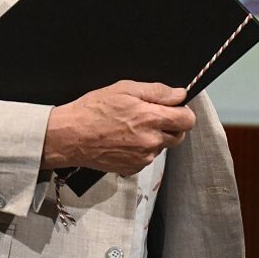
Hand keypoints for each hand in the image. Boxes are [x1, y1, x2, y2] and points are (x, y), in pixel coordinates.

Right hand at [42, 80, 195, 176]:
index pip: (188, 120)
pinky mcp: (132, 168)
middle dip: (170, 126)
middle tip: (150, 117)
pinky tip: (123, 141)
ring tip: (130, 128)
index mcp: (151, 119)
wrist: (70, 136)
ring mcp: (142, 158)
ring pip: (161, 147)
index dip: (183, 112)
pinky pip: (146, 158)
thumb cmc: (93, 109)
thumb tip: (180, 94)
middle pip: (178, 136)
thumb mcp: (125, 88)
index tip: (173, 108)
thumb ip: (157, 91)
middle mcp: (151, 141)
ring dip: (154, 138)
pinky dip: (140, 150)